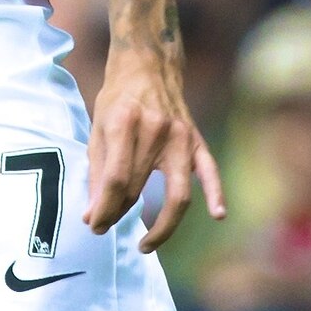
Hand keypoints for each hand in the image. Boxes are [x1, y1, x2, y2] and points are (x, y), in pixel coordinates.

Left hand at [86, 43, 224, 249]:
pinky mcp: (197, 140)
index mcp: (125, 124)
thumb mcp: (98, 127)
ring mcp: (182, 137)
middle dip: (118, 214)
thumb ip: (96, 171)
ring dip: (163, 225)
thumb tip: (93, 214)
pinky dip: (216, 194)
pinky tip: (218, 215)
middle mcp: (156, 131)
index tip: (94, 225)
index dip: (103, 208)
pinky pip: (210, 172)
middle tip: (104, 228)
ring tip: (147, 244)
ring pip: (177, 193)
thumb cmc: (118, 98)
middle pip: (139, 188)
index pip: (115, 180)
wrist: (148, 65)